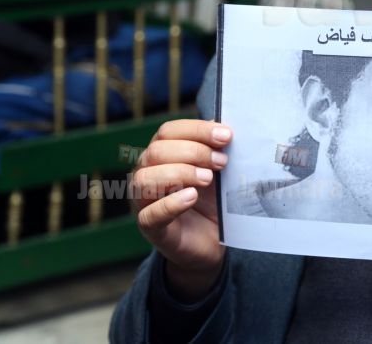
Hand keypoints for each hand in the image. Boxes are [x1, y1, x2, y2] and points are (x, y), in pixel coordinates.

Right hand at [131, 119, 231, 300]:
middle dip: (193, 152)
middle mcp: (147, 174)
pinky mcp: (151, 229)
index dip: (197, 130)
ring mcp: (144, 202)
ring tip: (208, 179)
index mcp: (161, 154)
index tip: (226, 136)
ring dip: (180, 173)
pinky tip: (192, 197)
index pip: (168, 131)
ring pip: (145, 179)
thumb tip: (226, 129)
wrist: (215, 241)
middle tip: (221, 162)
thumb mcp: (218, 171)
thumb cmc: (213, 199)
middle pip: (156, 151)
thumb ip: (217, 150)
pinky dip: (170, 203)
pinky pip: (150, 215)